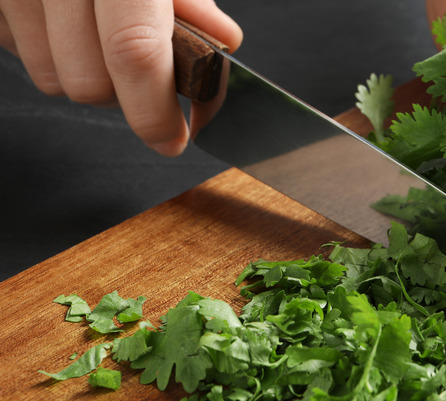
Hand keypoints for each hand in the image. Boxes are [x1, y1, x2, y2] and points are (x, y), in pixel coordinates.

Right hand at [0, 0, 241, 155]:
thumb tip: (219, 43)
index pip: (136, 54)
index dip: (155, 111)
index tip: (173, 137)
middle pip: (86, 82)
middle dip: (122, 91)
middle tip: (142, 70)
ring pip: (45, 73)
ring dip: (79, 68)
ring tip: (95, 29)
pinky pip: (10, 44)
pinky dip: (39, 42)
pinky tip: (58, 12)